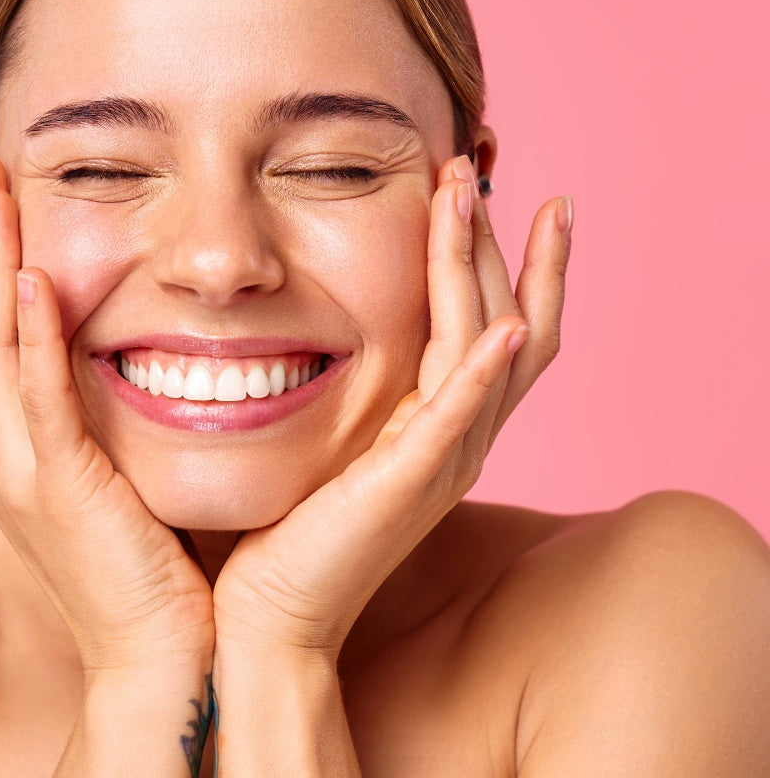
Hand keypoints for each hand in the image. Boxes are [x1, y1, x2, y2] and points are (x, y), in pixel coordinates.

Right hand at [0, 153, 213, 673]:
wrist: (166, 649)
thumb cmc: (159, 551)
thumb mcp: (126, 459)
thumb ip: (114, 403)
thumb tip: (145, 339)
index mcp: (19, 439)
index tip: (0, 190)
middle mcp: (1, 447)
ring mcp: (19, 469)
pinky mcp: (56, 489)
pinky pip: (35, 398)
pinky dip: (28, 336)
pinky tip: (28, 278)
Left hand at [212, 155, 571, 658]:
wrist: (271, 615)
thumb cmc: (289, 525)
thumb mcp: (333, 434)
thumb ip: (349, 381)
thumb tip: (320, 317)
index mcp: (438, 422)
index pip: (497, 324)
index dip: (505, 258)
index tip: (492, 189)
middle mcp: (456, 436)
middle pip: (508, 319)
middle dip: (494, 239)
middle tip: (476, 165)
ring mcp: (440, 460)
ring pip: (486, 346)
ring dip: (481, 267)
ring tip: (466, 192)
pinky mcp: (409, 484)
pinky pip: (458, 416)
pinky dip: (487, 371)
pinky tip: (502, 324)